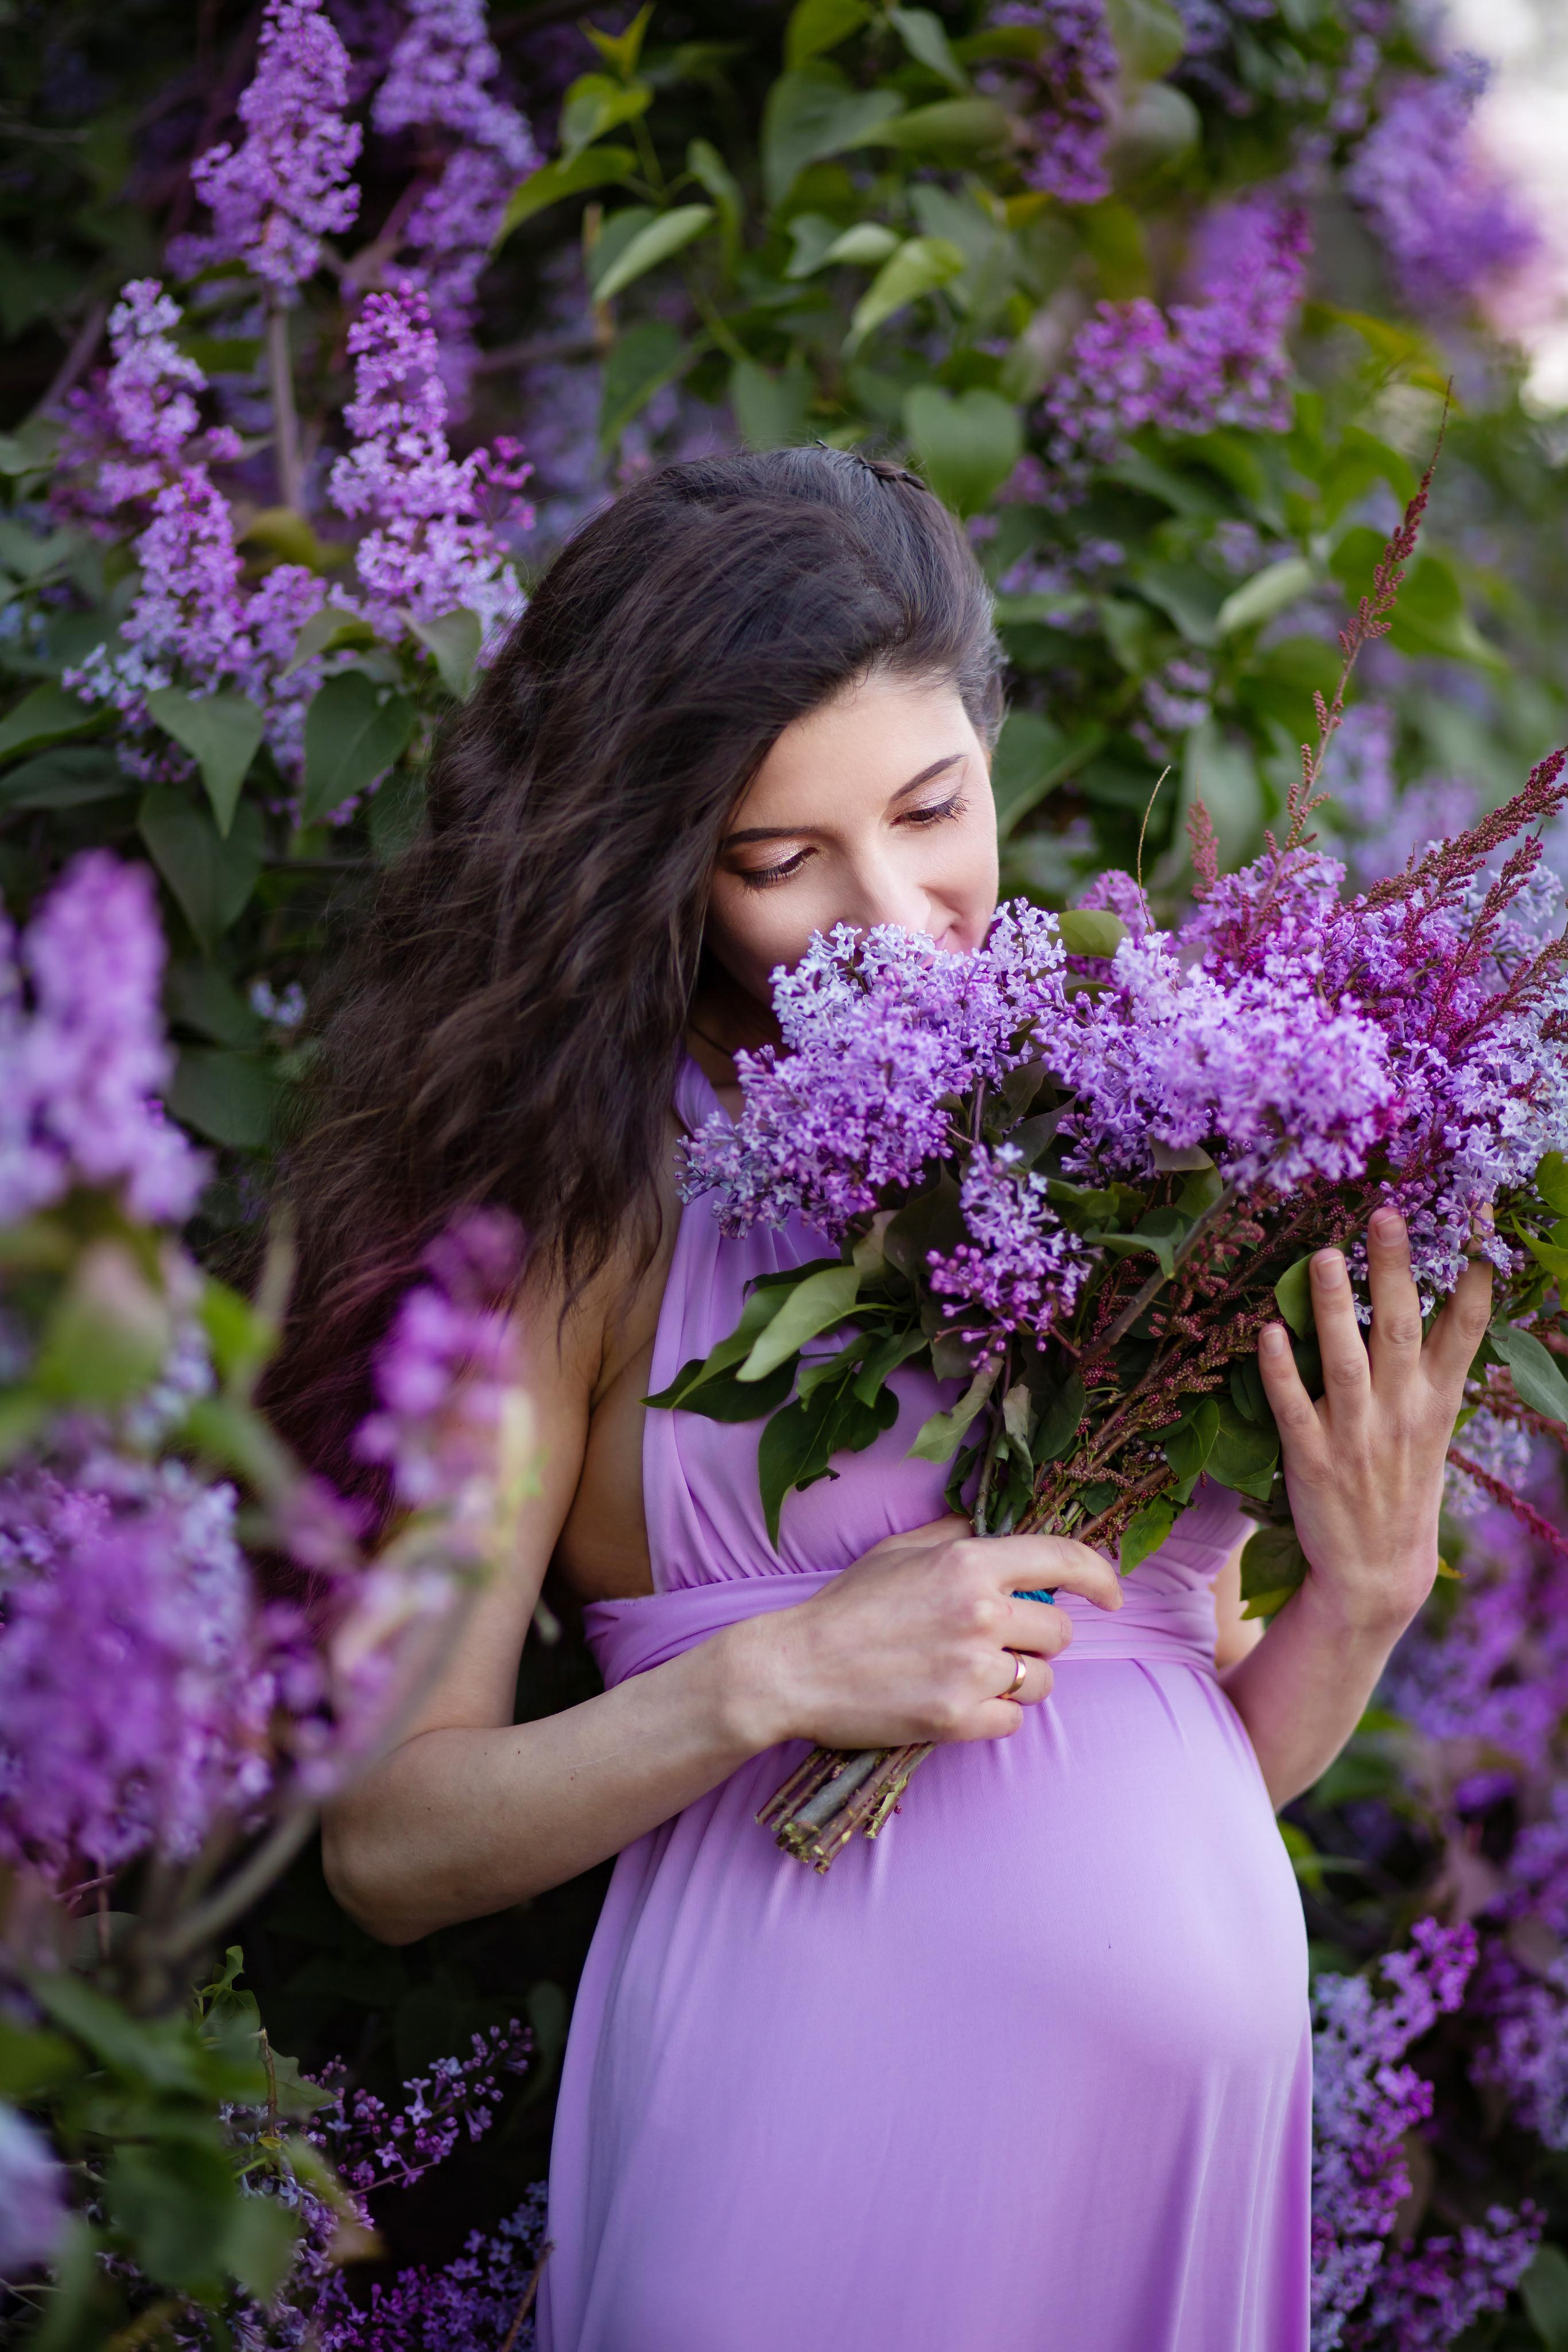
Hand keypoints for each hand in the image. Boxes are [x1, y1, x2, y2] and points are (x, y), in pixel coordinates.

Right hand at [732, 1516, 1122, 1751]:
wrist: (794, 1669)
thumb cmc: (844, 1606)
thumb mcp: (897, 1551)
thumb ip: (952, 1535)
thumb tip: (988, 1526)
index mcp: (969, 1563)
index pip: (1063, 1560)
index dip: (1100, 1576)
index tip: (1111, 1595)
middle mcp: (980, 1613)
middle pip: (1059, 1632)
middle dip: (1038, 1638)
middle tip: (996, 1642)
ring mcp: (971, 1670)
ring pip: (1042, 1680)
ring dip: (1019, 1680)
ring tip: (971, 1675)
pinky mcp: (958, 1719)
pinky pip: (1012, 1720)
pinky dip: (993, 1714)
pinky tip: (957, 1702)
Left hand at [1256, 1206, 1492, 1636]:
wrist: (1378, 1571)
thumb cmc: (1404, 1485)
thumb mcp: (1435, 1426)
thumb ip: (1435, 1366)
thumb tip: (1450, 1300)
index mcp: (1436, 1401)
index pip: (1464, 1334)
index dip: (1473, 1286)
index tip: (1477, 1237)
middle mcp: (1400, 1412)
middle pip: (1398, 1328)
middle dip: (1393, 1270)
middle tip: (1385, 1214)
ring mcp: (1354, 1434)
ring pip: (1343, 1359)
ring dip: (1329, 1306)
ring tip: (1321, 1254)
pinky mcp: (1311, 1458)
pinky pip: (1292, 1404)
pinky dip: (1280, 1368)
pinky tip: (1267, 1331)